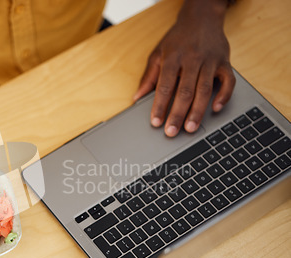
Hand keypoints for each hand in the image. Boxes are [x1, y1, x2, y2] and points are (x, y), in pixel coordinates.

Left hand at [134, 0, 235, 136]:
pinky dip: (223, 96)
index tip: (155, 122)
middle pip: (185, 91)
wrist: (201, 17)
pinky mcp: (225, 62)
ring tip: (190, 128)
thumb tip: (136, 98)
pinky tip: (215, 109)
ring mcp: (210, 61)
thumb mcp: (157, 54)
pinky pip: (228, 81)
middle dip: (177, 114)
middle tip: (172, 132)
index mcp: (172, 58)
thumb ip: (148, 77)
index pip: (165, 87)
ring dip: (197, 111)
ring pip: (205, 90)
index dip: (160, 106)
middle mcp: (192, 59)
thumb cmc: (177, 39)